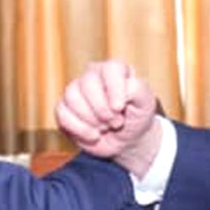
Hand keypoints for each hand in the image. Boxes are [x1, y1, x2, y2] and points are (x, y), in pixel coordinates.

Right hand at [57, 60, 161, 174]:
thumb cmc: (137, 117)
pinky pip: (62, 114)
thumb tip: (122, 88)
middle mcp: (92, 76)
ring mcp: (76, 92)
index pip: (110, 69)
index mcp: (114, 70)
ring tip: (105, 128)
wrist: (127, 141)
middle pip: (88, 83)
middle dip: (102, 109)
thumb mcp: (146, 104)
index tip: (119, 108)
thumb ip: (138, 89)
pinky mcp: (64, 109)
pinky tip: (93, 135)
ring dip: (90, 119)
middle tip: (116, 122)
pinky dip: (79, 129)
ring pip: (72, 96)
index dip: (114, 89)